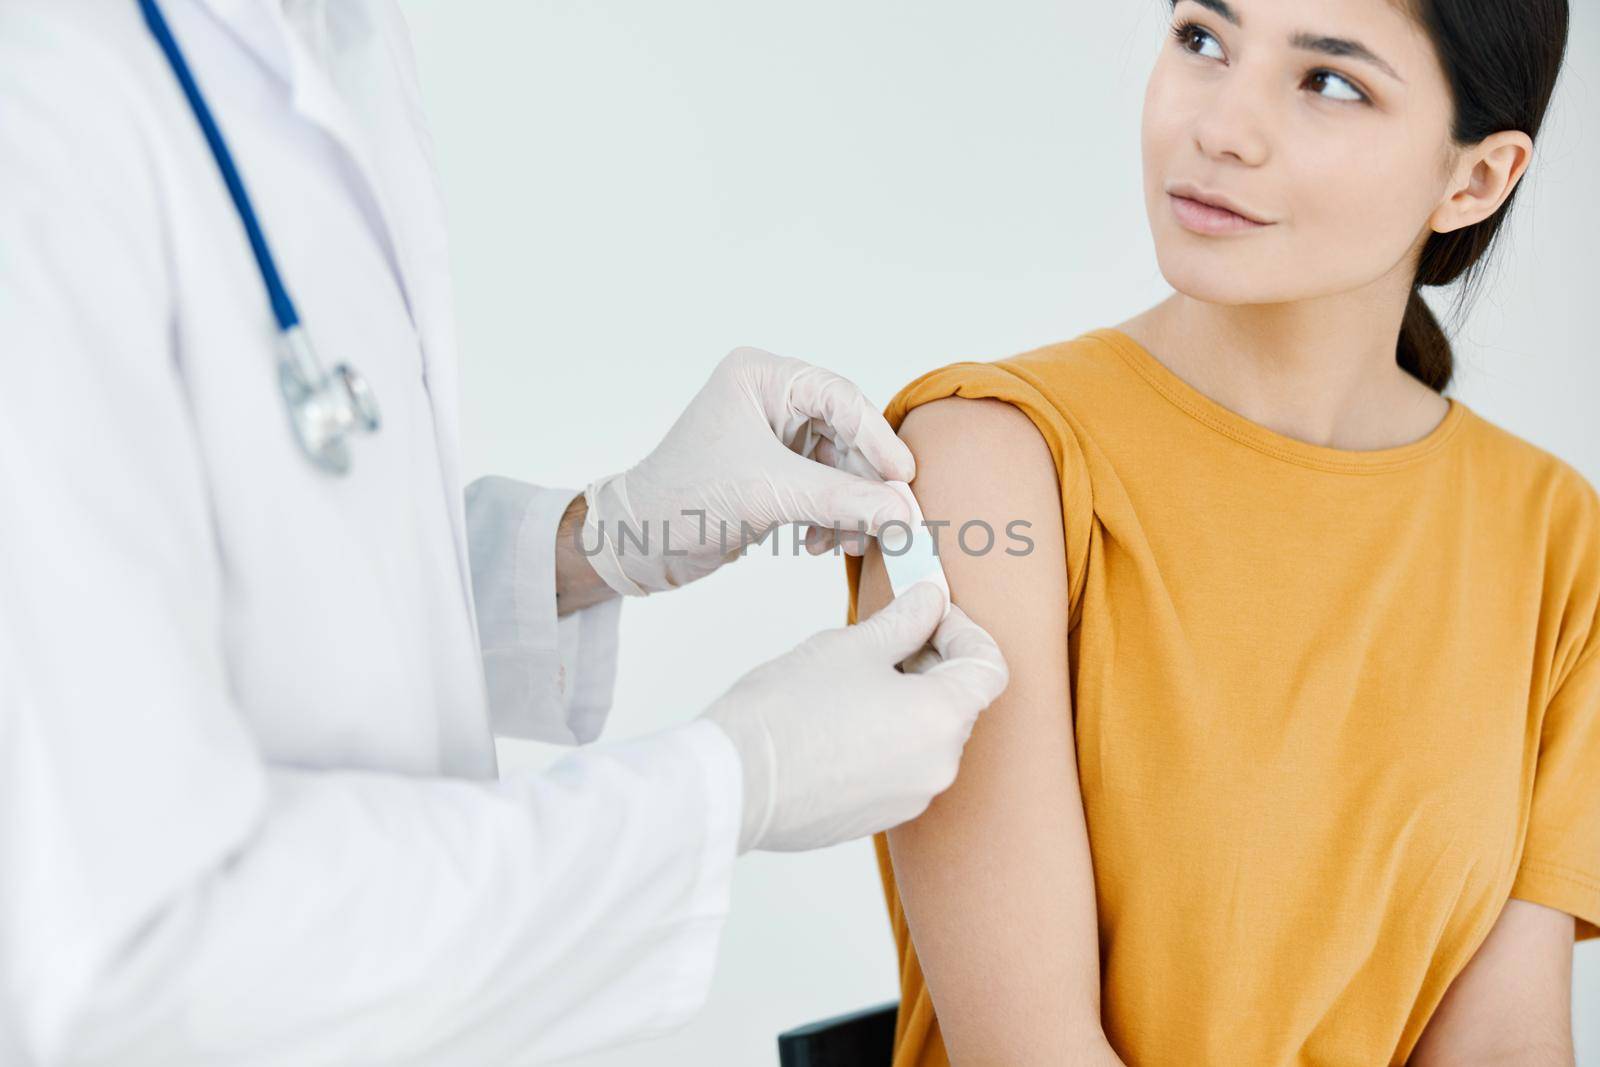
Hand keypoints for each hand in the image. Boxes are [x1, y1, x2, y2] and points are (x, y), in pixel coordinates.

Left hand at [580, 346, 915, 596]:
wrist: (639, 544)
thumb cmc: (682, 501)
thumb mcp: (771, 495)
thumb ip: (844, 501)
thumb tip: (904, 514)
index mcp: (761, 377)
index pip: (840, 396)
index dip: (877, 438)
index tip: (902, 478)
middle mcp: (770, 398)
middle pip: (847, 433)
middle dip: (864, 483)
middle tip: (892, 520)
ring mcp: (774, 435)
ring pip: (841, 466)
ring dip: (850, 508)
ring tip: (847, 542)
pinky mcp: (776, 471)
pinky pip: (825, 488)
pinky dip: (831, 518)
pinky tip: (818, 543)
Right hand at [699, 581, 1008, 852]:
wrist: (733, 782)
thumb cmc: (788, 711)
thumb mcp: (851, 646)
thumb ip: (904, 620)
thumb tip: (930, 599)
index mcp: (942, 718)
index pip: (989, 667)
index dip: (964, 631)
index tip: (928, 614)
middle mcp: (939, 765)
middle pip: (959, 702)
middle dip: (931, 662)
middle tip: (885, 636)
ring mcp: (910, 798)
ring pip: (927, 735)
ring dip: (906, 701)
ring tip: (851, 680)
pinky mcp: (879, 818)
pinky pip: (898, 767)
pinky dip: (884, 737)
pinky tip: (837, 720)